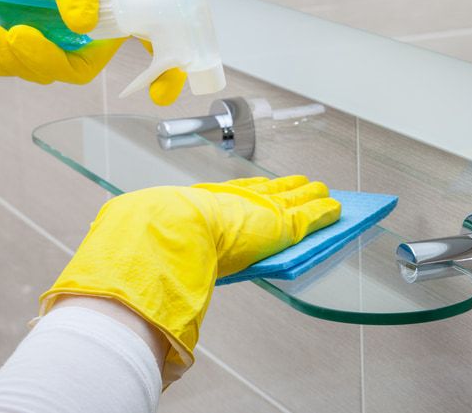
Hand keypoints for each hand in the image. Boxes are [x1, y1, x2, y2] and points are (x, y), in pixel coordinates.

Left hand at [0, 0, 184, 101]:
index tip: (160, 94)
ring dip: (13, 58)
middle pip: (80, 67)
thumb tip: (84, 25)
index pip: (150, 41)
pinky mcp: (26, 37)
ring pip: (43, 69)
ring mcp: (57, 33)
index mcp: (118, 0)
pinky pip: (14, 64)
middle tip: (16, 36)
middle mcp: (92, 23)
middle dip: (46, 60)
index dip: (163, 72)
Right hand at [40, 176, 340, 382]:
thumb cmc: (159, 243)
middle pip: (268, 192)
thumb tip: (134, 288)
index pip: (234, 194)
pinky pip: (310, 215)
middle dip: (285, 188)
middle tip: (300, 184)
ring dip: (310, 196)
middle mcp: (234, 202)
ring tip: (324, 191)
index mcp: (204, 204)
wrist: (168, 232)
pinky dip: (325, 212)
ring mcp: (258, 210)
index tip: (259, 185)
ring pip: (294, 199)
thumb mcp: (162, 251)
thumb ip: (169, 261)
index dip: (250, 190)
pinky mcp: (281, 223)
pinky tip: (337, 209)